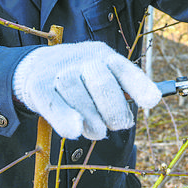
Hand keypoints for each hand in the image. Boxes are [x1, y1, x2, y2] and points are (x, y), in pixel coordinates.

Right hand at [13, 41, 160, 139]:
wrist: (34, 67)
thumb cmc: (78, 77)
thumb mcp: (101, 75)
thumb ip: (119, 92)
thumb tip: (135, 112)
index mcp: (104, 56)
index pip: (125, 69)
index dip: (140, 86)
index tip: (153, 101)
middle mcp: (83, 59)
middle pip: (103, 84)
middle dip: (115, 111)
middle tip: (118, 125)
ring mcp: (60, 71)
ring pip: (80, 97)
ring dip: (93, 121)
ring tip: (97, 132)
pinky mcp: (39, 85)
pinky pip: (54, 104)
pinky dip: (66, 119)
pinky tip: (75, 131)